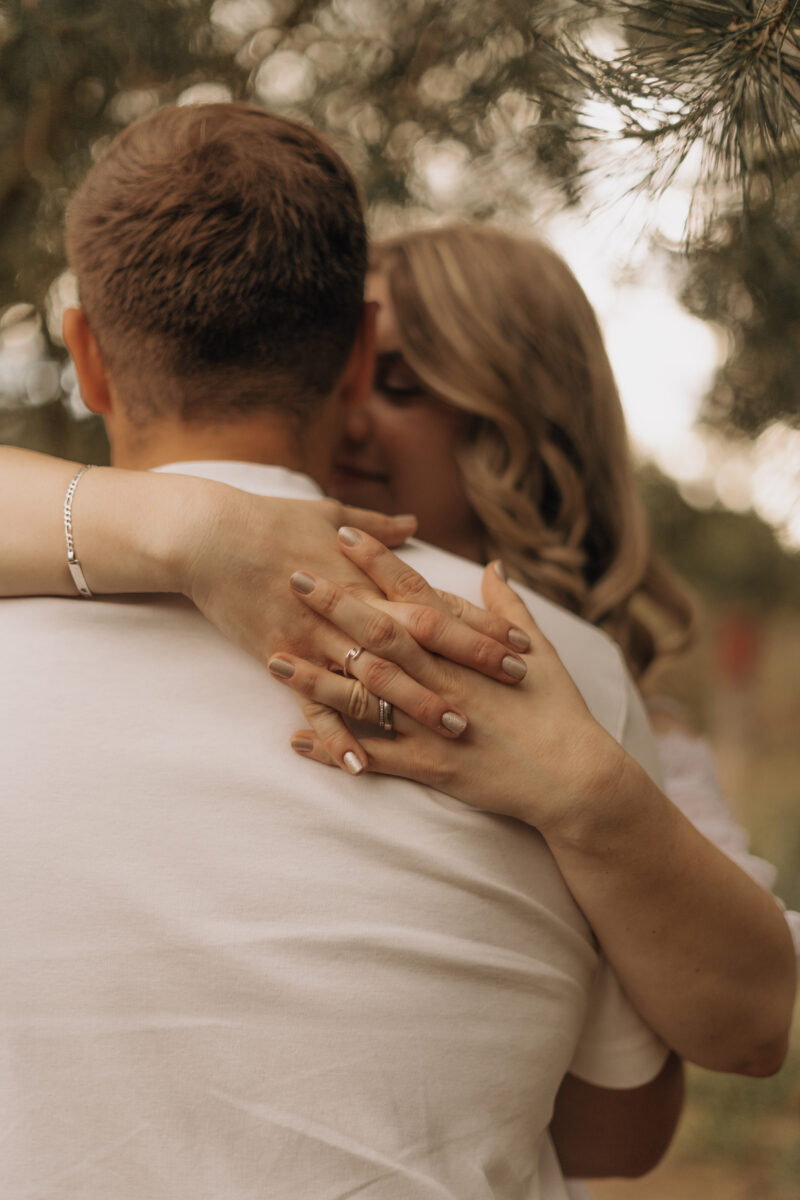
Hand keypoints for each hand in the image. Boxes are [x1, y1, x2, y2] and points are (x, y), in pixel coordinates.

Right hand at [177, 488, 529, 756]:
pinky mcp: (283, 658)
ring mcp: (318, 637)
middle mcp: (349, 609)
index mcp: (366, 575)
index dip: (479, 623)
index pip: (436, 603)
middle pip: (421, 641)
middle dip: (468, 662)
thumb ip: (378, 525)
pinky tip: (358, 765)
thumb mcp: (330, 513)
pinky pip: (314, 706)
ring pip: (377, 678)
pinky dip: (336, 735)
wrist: (209, 535)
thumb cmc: (271, 518)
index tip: (518, 641)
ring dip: (417, 704)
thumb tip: (412, 523)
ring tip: (456, 730)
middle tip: (511, 684)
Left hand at [269, 529, 625, 831]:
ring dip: (317, 675)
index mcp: (467, 648)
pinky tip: (294, 738)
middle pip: (380, 631)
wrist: (574, 777)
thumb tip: (493, 564)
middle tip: (291, 575)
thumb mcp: (541, 651)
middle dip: (334, 603)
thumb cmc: (558, 710)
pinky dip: (333, 747)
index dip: (378, 562)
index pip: (415, 594)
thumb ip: (509, 607)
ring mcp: (433, 722)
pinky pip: (370, 755)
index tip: (344, 533)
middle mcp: (445, 678)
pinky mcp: (429, 765)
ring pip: (364, 693)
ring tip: (273, 657)